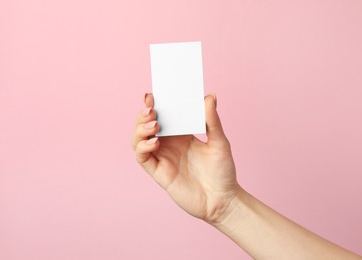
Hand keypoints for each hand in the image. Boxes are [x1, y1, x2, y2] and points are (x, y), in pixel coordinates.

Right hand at [132, 93, 238, 222]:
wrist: (223, 199)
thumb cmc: (223, 171)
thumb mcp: (219, 142)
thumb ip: (212, 120)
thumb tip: (210, 96)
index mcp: (182, 134)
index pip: (163, 116)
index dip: (154, 105)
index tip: (153, 94)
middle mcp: (169, 144)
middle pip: (146, 125)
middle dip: (144, 115)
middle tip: (151, 109)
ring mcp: (162, 158)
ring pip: (139, 140)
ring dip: (141, 130)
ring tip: (154, 125)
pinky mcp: (159, 172)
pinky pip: (143, 158)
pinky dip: (143, 147)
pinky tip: (155, 142)